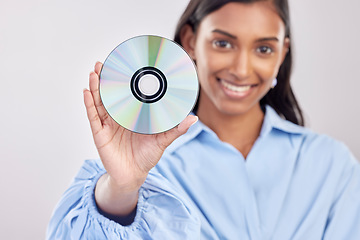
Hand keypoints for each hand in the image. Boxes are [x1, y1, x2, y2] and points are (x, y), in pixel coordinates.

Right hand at [84, 62, 197, 191]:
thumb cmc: (147, 156)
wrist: (134, 175)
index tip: (122, 65)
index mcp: (132, 115)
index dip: (123, 80)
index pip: (126, 94)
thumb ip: (176, 129)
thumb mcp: (163, 140)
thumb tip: (193, 118)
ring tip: (94, 72)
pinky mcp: (100, 134)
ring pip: (99, 102)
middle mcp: (118, 117)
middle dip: (105, 79)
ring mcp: (108, 124)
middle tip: (102, 63)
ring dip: (95, 87)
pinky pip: (93, 117)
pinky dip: (89, 104)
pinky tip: (86, 92)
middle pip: (109, 94)